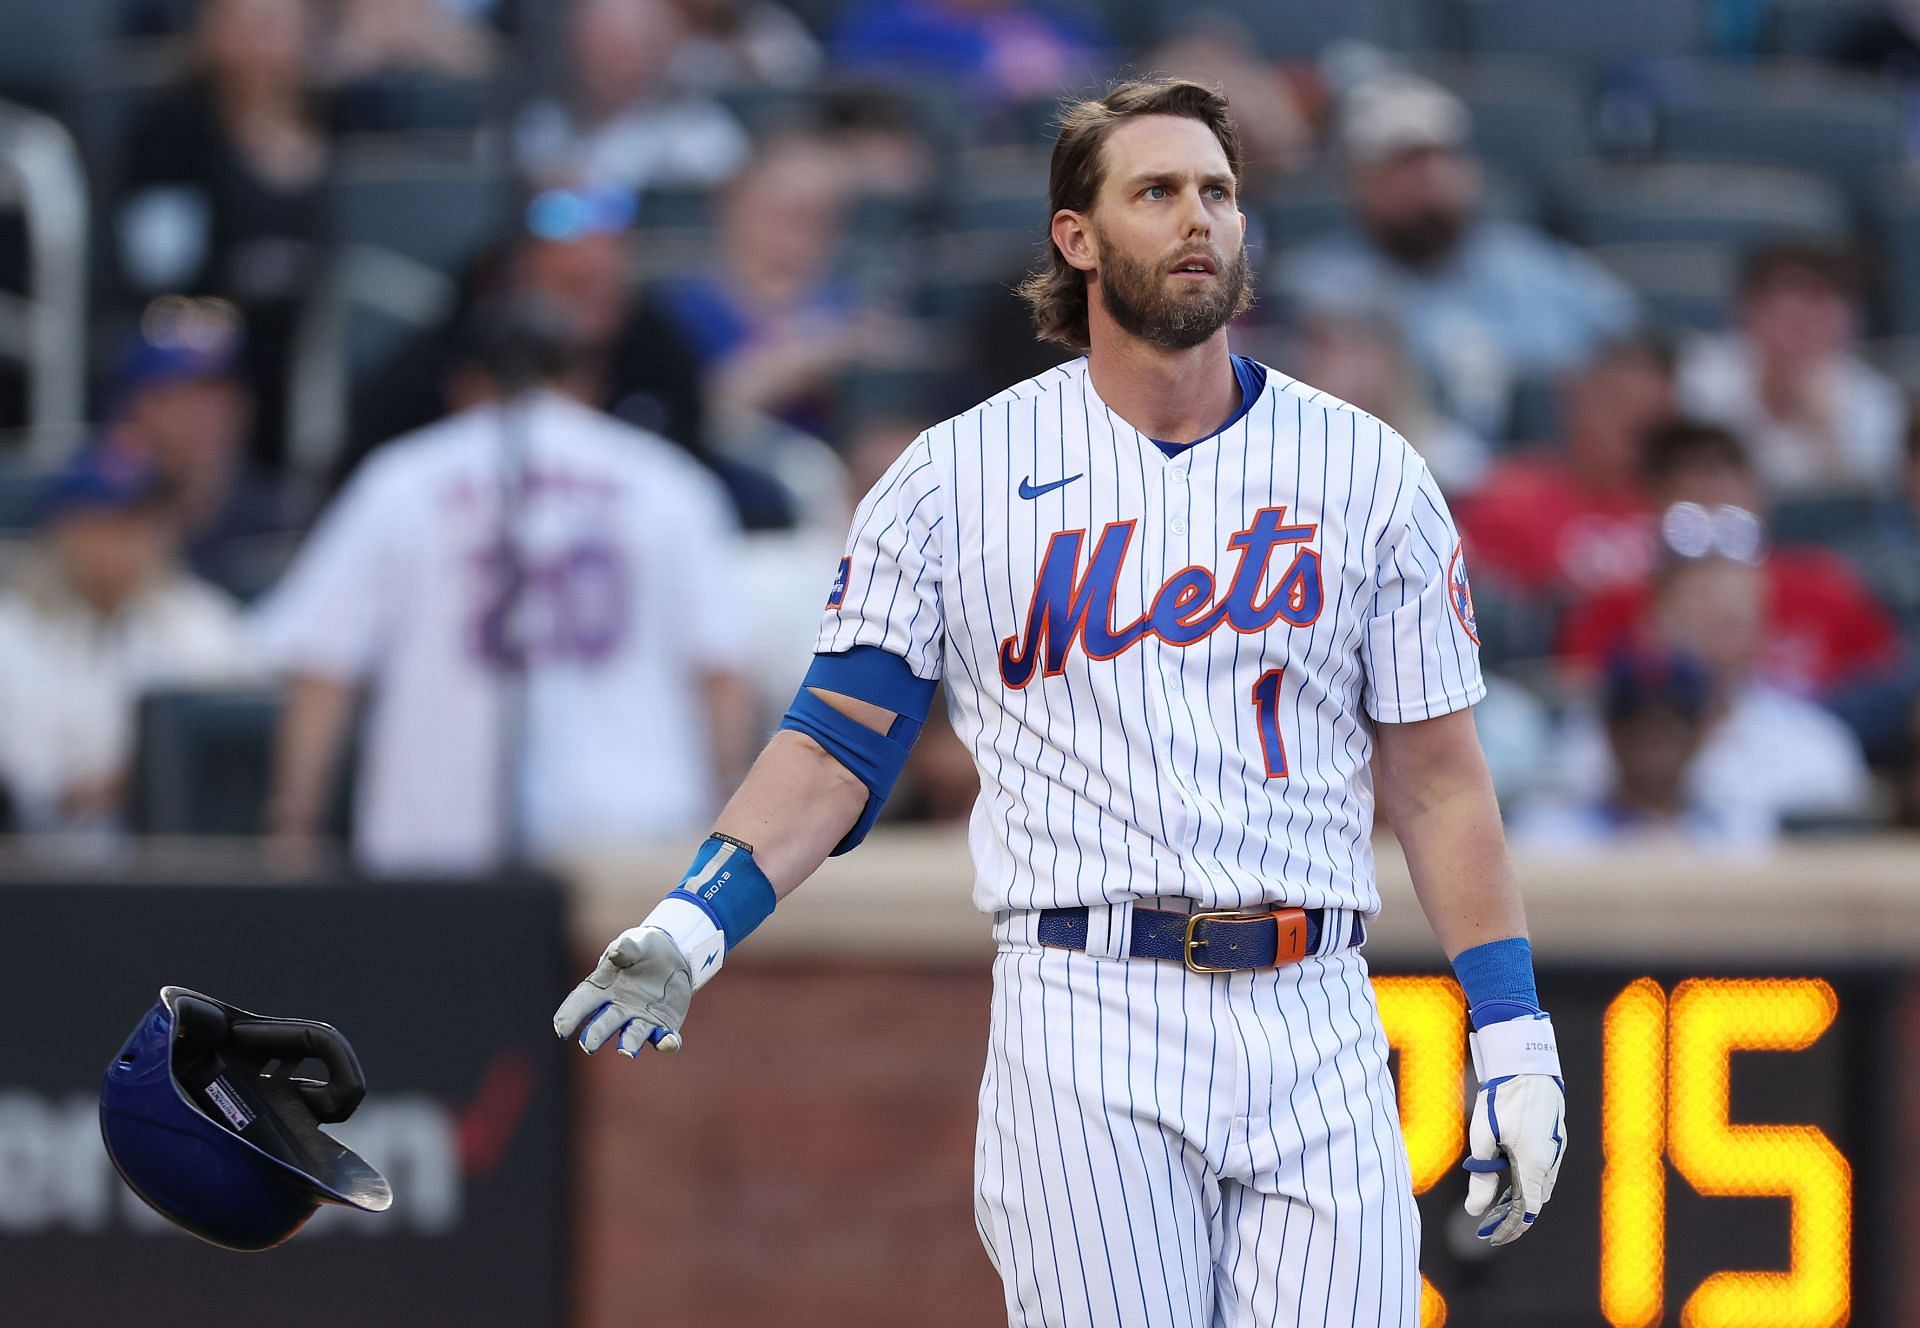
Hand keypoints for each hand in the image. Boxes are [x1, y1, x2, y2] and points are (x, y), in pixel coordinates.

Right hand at [552, 928, 693, 1057]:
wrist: (673, 956)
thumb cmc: (644, 949)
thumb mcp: (638, 942)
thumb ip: (628, 948)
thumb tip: (617, 951)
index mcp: (602, 988)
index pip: (581, 1002)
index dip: (570, 1015)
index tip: (561, 1028)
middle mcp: (618, 1009)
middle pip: (603, 1024)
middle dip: (595, 1034)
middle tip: (588, 1045)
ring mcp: (640, 1019)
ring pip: (633, 1035)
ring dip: (629, 1043)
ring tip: (626, 1051)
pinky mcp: (663, 1026)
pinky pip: (664, 1039)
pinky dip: (666, 1043)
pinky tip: (669, 1041)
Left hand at [1464, 1072, 1565, 1244]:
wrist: (1528, 1065)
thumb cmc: (1502, 1099)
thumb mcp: (1484, 1139)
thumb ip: (1482, 1177)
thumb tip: (1474, 1210)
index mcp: (1534, 1165)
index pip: (1528, 1210)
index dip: (1511, 1227)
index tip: (1494, 1236)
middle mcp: (1551, 1161)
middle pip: (1535, 1199)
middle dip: (1514, 1214)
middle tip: (1490, 1221)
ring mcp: (1557, 1149)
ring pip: (1541, 1183)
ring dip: (1522, 1195)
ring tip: (1497, 1201)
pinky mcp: (1556, 1137)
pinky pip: (1544, 1167)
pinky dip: (1528, 1178)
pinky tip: (1511, 1172)